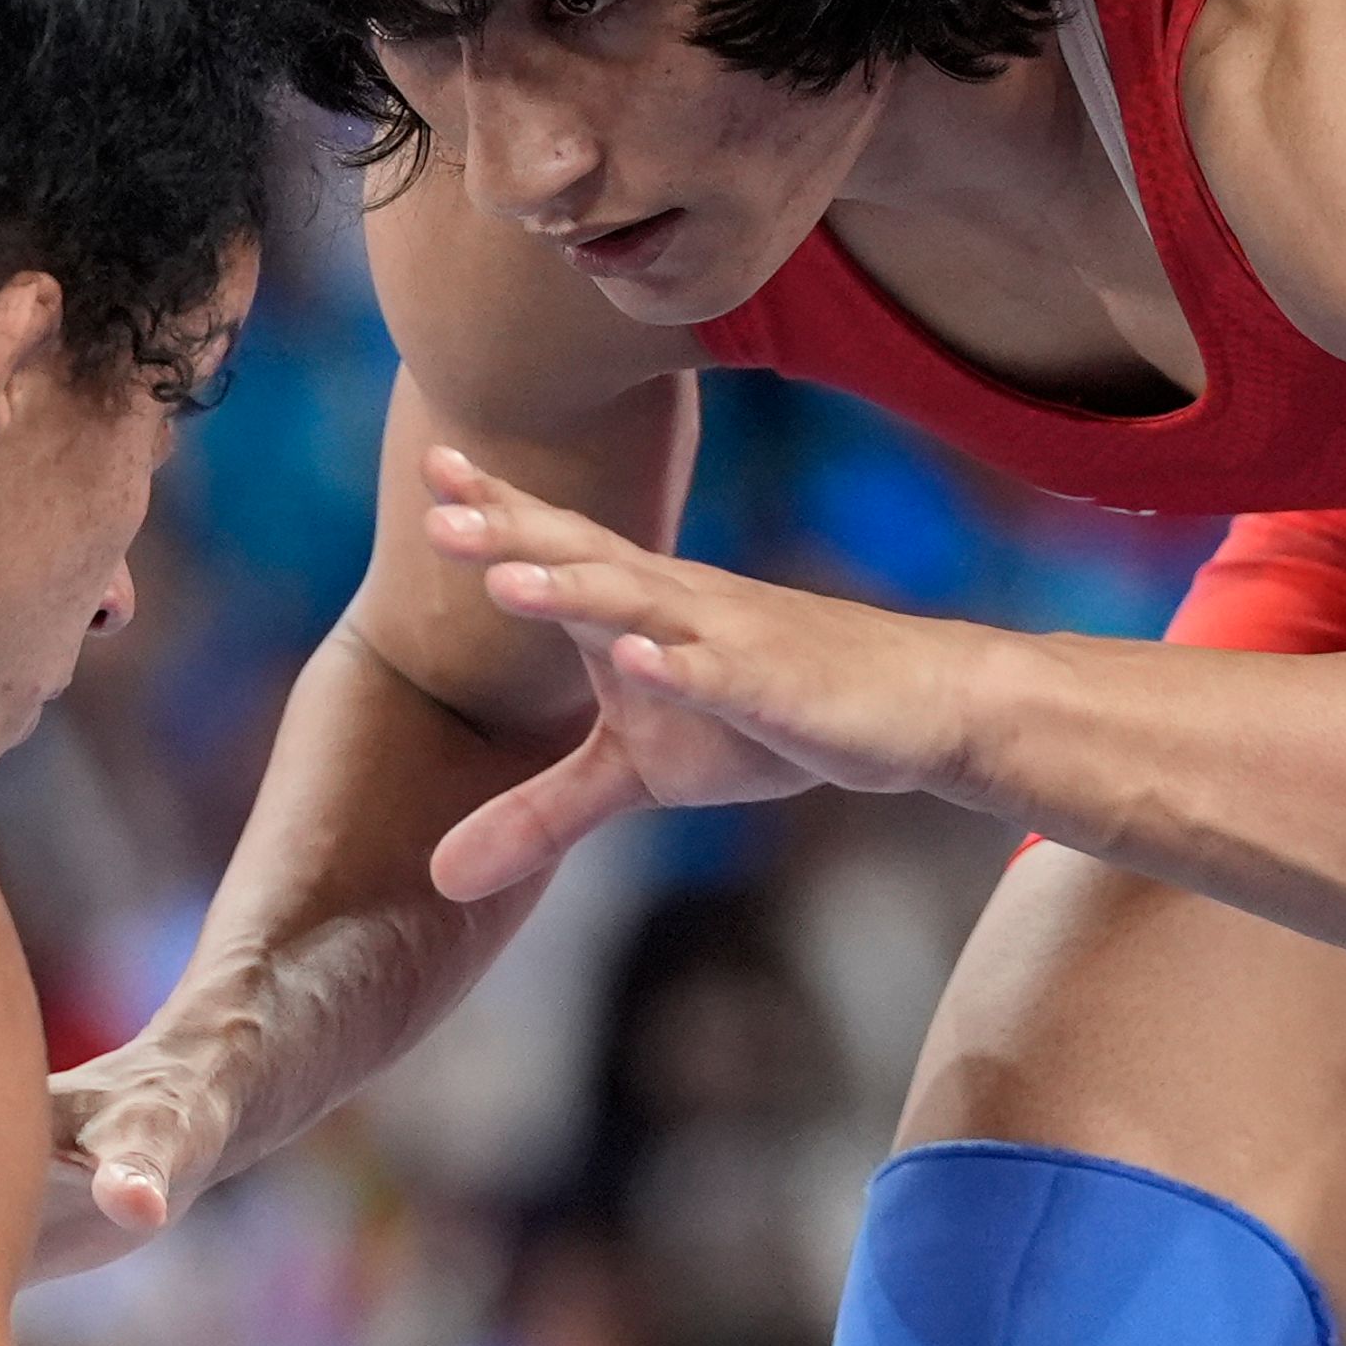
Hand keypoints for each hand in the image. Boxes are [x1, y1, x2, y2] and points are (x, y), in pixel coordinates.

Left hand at [418, 444, 988, 898]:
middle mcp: (679, 606)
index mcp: (639, 611)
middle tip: (436, 511)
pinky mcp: (779, 690)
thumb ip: (540, 812)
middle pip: (585, 562)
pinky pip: (725, 677)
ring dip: (576, 594)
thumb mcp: (641, 774)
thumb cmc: (769, 718)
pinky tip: (640, 661)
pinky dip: (682, 669)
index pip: (558, 549)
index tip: (429, 466)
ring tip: (505, 582)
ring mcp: (730, 642)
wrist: (915, 704)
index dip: (496, 510)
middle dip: (511, 536)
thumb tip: (441, 879)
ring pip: (644, 609)